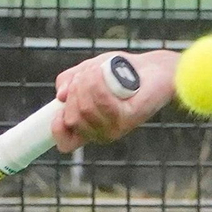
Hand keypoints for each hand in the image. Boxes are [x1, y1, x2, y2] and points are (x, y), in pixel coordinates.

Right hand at [51, 49, 177, 153]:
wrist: (154, 68)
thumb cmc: (121, 70)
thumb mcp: (88, 71)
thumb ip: (69, 82)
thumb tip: (60, 96)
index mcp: (89, 126)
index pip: (65, 143)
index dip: (56, 128)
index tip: (60, 107)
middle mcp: (102, 132)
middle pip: (72, 118)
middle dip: (74, 91)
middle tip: (88, 75)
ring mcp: (116, 128)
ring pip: (85, 109)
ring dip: (86, 82)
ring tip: (99, 70)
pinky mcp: (129, 118)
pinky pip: (103, 102)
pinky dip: (99, 83)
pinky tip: (106, 74)